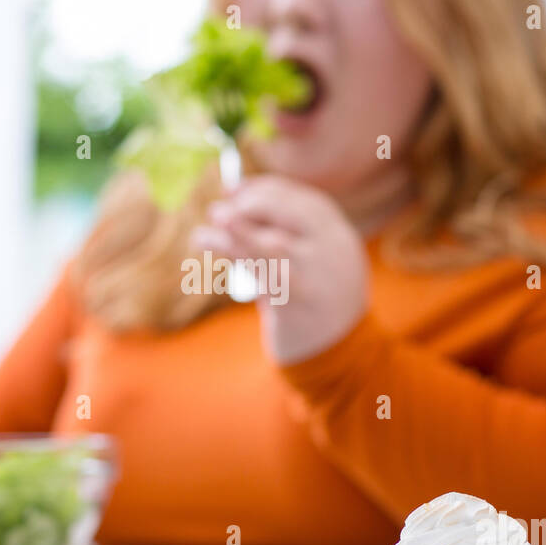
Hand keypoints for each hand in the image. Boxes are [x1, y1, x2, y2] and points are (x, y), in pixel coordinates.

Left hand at [191, 174, 368, 363]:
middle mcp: (335, 251)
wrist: (336, 356)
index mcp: (341, 237)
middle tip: (220, 209)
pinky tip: (204, 242)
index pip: (307, 201)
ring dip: (236, 229)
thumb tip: (233, 200)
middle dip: (254, 204)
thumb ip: (285, 234)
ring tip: (210, 222)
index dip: (267, 189)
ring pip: (272, 243)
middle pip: (294, 213)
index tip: (234, 188)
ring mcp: (319, 276)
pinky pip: (259, 271)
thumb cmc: (313, 303)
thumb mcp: (310, 264)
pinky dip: (229, 251)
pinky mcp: (298, 301)